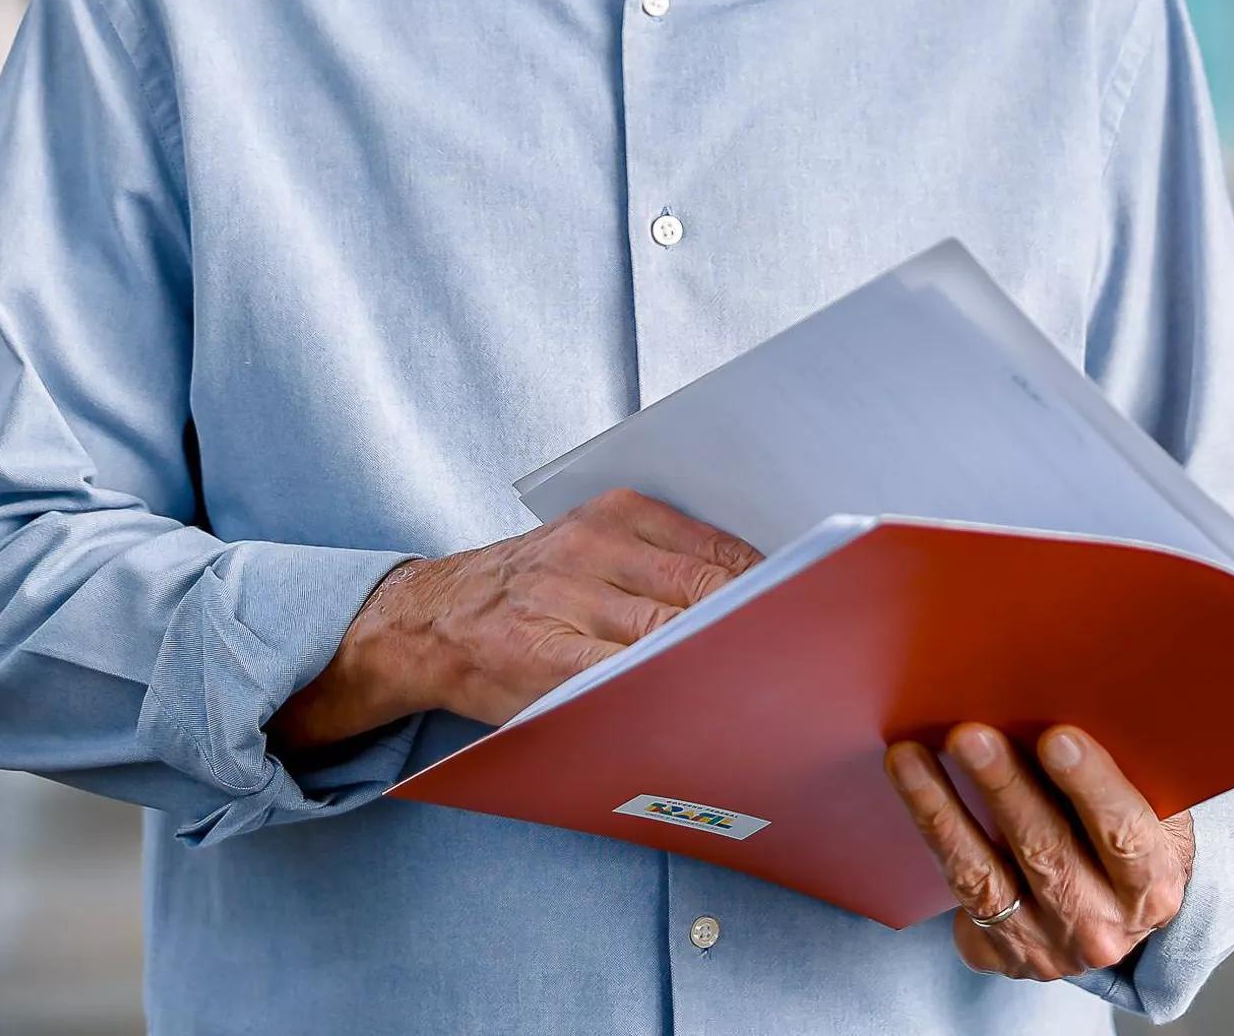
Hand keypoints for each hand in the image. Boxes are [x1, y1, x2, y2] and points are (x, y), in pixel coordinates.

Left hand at [271, 490, 758, 748]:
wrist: (434, 615)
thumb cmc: (490, 679)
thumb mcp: (539, 723)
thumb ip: (613, 719)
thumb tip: (701, 724)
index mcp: (544, 652)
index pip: (654, 665)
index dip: (715, 677)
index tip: (763, 695)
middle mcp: (567, 586)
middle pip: (689, 612)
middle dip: (748, 637)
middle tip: (800, 662)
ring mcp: (587, 539)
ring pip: (699, 568)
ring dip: (751, 596)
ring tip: (791, 622)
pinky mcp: (606, 510)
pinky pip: (688, 530)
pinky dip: (729, 557)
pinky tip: (753, 581)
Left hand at [885, 724, 1192, 982]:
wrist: (1109, 916)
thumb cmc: (1126, 837)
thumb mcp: (1150, 812)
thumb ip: (1125, 774)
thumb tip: (1068, 697)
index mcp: (1152, 887)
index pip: (1125, 836)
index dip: (1092, 787)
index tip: (1058, 737)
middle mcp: (1100, 927)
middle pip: (1046, 853)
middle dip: (1004, 789)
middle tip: (969, 735)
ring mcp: (1043, 946)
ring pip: (984, 877)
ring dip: (942, 811)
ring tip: (910, 757)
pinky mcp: (994, 951)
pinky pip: (955, 894)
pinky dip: (931, 836)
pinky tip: (908, 788)